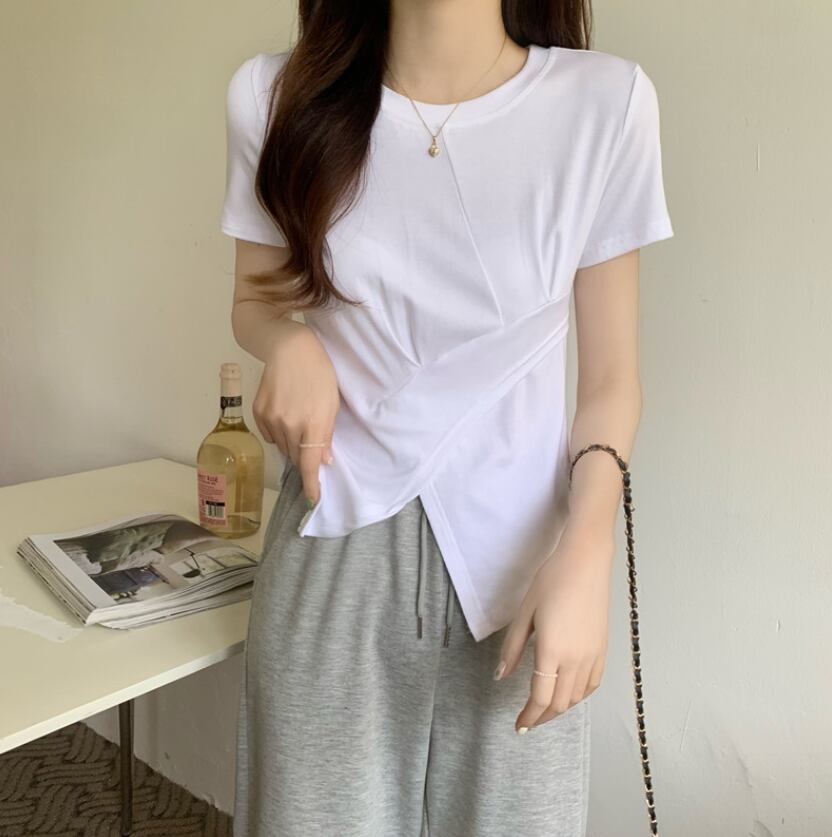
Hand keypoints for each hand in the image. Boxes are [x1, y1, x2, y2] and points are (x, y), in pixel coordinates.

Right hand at [252, 318, 339, 506]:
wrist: (289, 347)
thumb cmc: (319, 372)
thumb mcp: (332, 403)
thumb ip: (326, 434)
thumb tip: (324, 461)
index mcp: (312, 425)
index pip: (309, 465)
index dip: (311, 486)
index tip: (313, 501)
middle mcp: (289, 426)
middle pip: (295, 457)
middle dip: (304, 456)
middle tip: (311, 441)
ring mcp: (271, 419)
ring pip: (282, 446)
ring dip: (291, 443)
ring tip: (299, 420)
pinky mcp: (258, 412)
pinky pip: (269, 434)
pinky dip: (278, 431)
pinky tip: (285, 413)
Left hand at [495, 528, 613, 730]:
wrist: (585, 562)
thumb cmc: (552, 581)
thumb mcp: (525, 613)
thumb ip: (512, 648)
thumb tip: (501, 675)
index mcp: (552, 650)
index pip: (541, 697)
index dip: (529, 716)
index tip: (519, 725)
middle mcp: (576, 658)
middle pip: (559, 703)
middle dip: (542, 717)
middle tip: (528, 720)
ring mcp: (593, 655)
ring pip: (577, 697)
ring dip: (560, 708)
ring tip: (544, 708)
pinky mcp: (603, 648)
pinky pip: (593, 683)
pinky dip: (579, 696)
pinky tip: (569, 693)